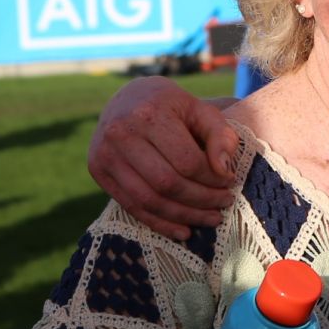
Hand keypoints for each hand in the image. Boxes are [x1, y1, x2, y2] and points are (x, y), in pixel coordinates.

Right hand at [88, 76, 238, 240]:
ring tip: (211, 219)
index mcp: (149, 114)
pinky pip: (131, 206)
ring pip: (149, 200)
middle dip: (201, 199)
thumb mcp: (200, 109)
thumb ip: (220, 135)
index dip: (212, 178)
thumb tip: (224, 171)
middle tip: (225, 203)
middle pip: (167, 183)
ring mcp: (104, 154)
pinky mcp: (97, 171)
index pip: (186, 161)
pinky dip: (159, 223)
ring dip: (184, 216)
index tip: (230, 183)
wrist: (128, 98)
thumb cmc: (172, 106)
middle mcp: (121, 134)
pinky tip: (183, 231)